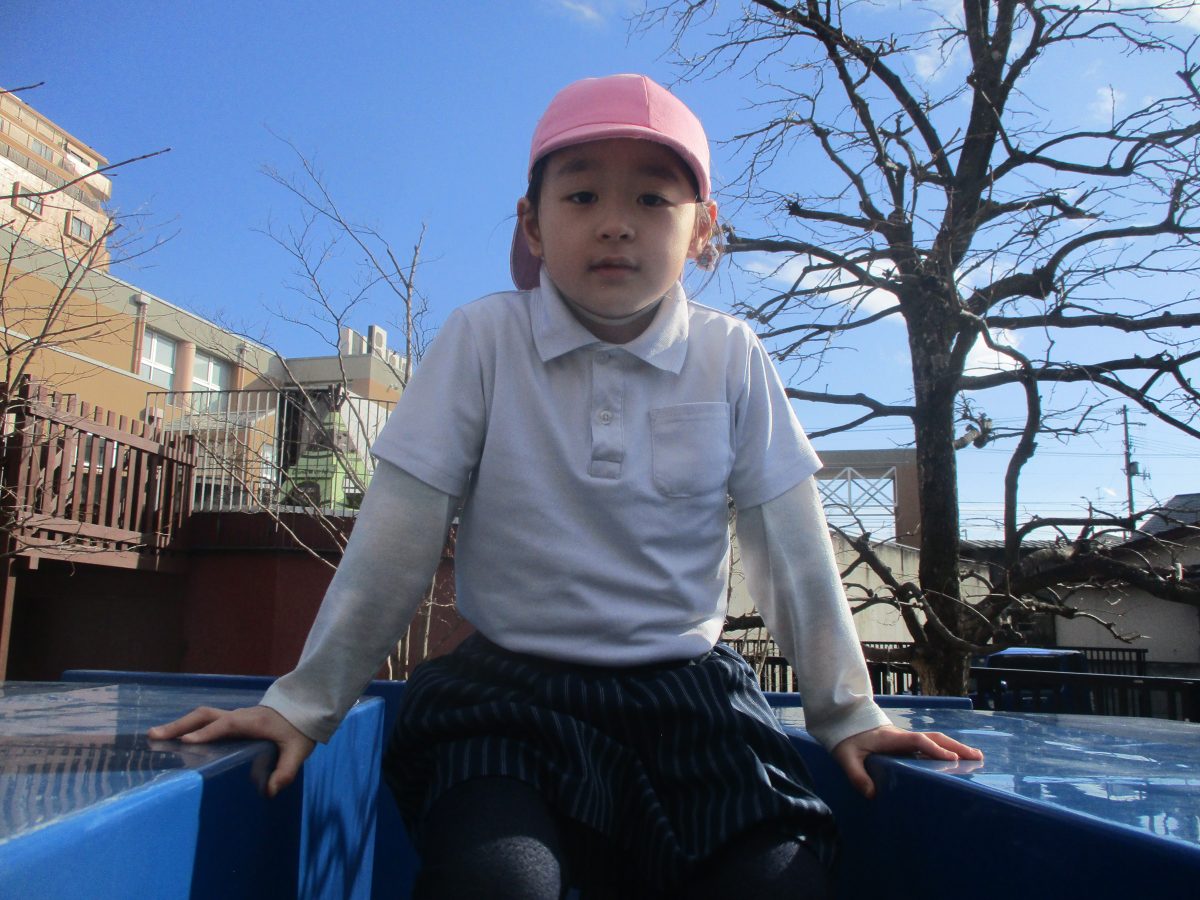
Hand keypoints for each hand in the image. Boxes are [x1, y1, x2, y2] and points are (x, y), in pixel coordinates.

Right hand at [148, 705, 315, 797]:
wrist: (303, 710)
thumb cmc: (299, 731)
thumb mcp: (298, 751)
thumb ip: (286, 771)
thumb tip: (270, 791)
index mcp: (253, 722)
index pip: (227, 725)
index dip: (207, 733)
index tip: (185, 741)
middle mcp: (239, 716)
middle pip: (206, 716)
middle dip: (180, 725)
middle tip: (153, 736)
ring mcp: (234, 716)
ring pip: (203, 716)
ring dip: (180, 724)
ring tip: (154, 736)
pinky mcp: (232, 720)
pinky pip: (206, 721)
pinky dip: (188, 727)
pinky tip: (173, 738)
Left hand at [831, 725, 983, 798]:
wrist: (845, 722)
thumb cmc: (847, 740)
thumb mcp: (847, 758)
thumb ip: (857, 775)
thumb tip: (872, 794)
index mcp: (891, 739)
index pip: (918, 741)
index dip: (935, 750)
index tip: (952, 760)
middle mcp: (903, 736)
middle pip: (934, 738)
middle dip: (956, 747)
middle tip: (977, 757)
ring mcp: (906, 738)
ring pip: (935, 739)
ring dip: (955, 746)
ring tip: (976, 756)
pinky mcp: (906, 742)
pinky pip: (930, 744)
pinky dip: (945, 749)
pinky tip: (957, 758)